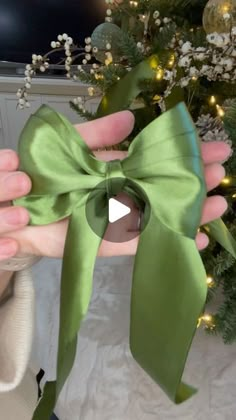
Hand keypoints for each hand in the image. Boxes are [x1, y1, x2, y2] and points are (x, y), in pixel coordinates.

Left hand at [0, 111, 229, 259]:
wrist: (18, 211)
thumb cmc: (40, 174)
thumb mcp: (69, 145)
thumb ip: (98, 134)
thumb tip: (132, 117)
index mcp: (114, 167)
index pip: (155, 159)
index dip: (182, 153)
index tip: (213, 147)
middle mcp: (121, 192)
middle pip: (162, 187)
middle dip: (192, 179)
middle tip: (222, 172)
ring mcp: (116, 218)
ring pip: (158, 214)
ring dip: (188, 210)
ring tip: (219, 204)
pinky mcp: (106, 242)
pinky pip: (140, 242)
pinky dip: (166, 240)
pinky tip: (195, 239)